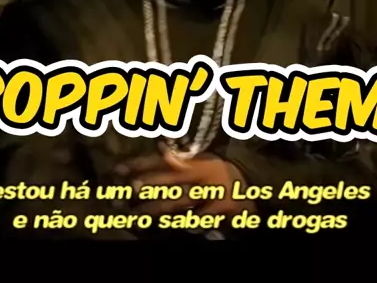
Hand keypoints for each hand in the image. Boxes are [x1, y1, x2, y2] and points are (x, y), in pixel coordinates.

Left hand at [115, 144, 254, 216]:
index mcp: (197, 160)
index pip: (166, 160)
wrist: (255, 186)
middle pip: (172, 180)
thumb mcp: (204, 160)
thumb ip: (183, 158)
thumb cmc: (223, 173)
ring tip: (138, 215)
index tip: (121, 169)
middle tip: (130, 190)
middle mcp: (204, 175)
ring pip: (181, 202)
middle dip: (150, 185)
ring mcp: (212, 194)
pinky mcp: (219, 211)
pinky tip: (166, 226)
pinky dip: (182, 223)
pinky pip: (197, 218)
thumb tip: (159, 149)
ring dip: (158, 209)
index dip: (143, 163)